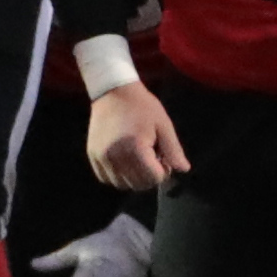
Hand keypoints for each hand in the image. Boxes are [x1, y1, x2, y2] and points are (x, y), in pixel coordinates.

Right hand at [79, 80, 184, 199]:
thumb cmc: (142, 106)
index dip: (163, 171)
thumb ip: (173, 150)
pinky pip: (106, 178)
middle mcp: (116, 157)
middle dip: (149, 176)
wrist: (113, 91)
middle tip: (151, 159)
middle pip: (138, 184)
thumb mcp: (163, 125)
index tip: (162, 158)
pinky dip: (117, 176)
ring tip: (137, 160)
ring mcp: (102, 158)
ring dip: (133, 178)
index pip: (154, 178)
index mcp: (136, 148)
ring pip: (121, 184)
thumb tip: (183, 169)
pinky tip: (123, 161)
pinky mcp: (93, 156)